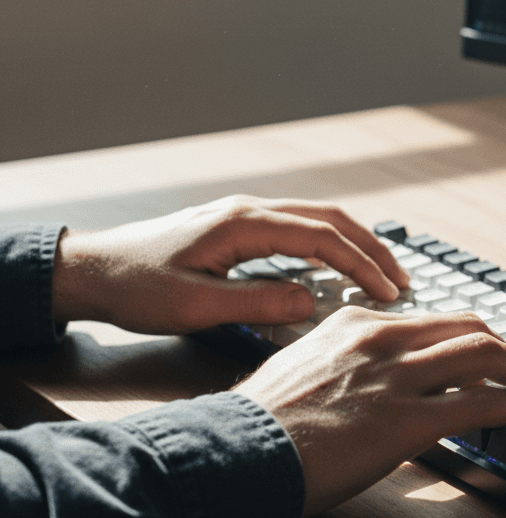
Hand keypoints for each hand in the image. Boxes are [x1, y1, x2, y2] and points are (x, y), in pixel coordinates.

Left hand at [52, 195, 408, 333]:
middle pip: (330, 218)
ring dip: (354, 242)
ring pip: (317, 219)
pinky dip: (330, 243)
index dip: (361, 264)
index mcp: (244, 224)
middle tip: (402, 279)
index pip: (322, 237)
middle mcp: (250, 211)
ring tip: (381, 271)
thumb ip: (256, 303)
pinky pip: (299, 228)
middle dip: (372, 247)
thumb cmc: (136, 287)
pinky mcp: (238, 228)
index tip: (387, 292)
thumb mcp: (195, 306)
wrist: (91, 270)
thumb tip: (311, 299)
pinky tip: (338, 263)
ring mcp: (245, 216)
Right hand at [235, 307, 505, 514]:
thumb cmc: (258, 424)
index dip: (465, 336)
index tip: (482, 353)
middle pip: (467, 325)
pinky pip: (480, 400)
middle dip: (503, 345)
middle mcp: (380, 339)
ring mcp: (395, 376)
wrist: (235, 455)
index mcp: (354, 324)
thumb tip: (361, 384)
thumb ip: (339, 365)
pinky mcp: (407, 418)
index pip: (429, 319)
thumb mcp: (300, 370)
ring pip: (483, 352)